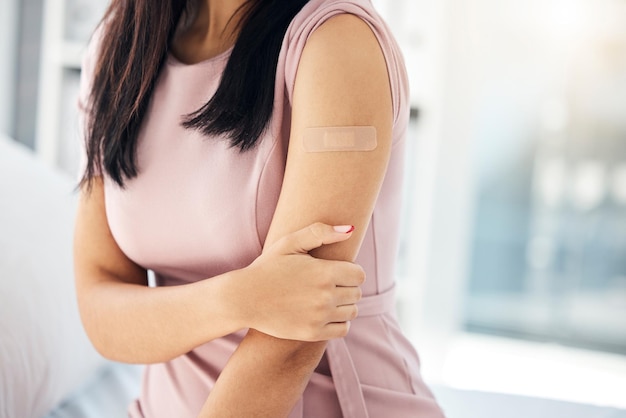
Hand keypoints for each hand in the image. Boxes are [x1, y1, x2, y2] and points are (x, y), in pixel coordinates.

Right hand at [236, 223, 364, 340]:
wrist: (244, 298)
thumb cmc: (267, 267)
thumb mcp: (290, 243)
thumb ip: (320, 232)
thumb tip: (349, 229)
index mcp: (324, 273)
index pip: (359, 275)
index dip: (350, 271)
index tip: (336, 271)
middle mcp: (325, 297)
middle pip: (357, 293)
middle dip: (347, 287)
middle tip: (328, 284)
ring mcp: (319, 317)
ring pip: (352, 312)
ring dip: (344, 305)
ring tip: (326, 298)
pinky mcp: (313, 333)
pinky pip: (343, 329)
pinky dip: (339, 322)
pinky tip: (325, 314)